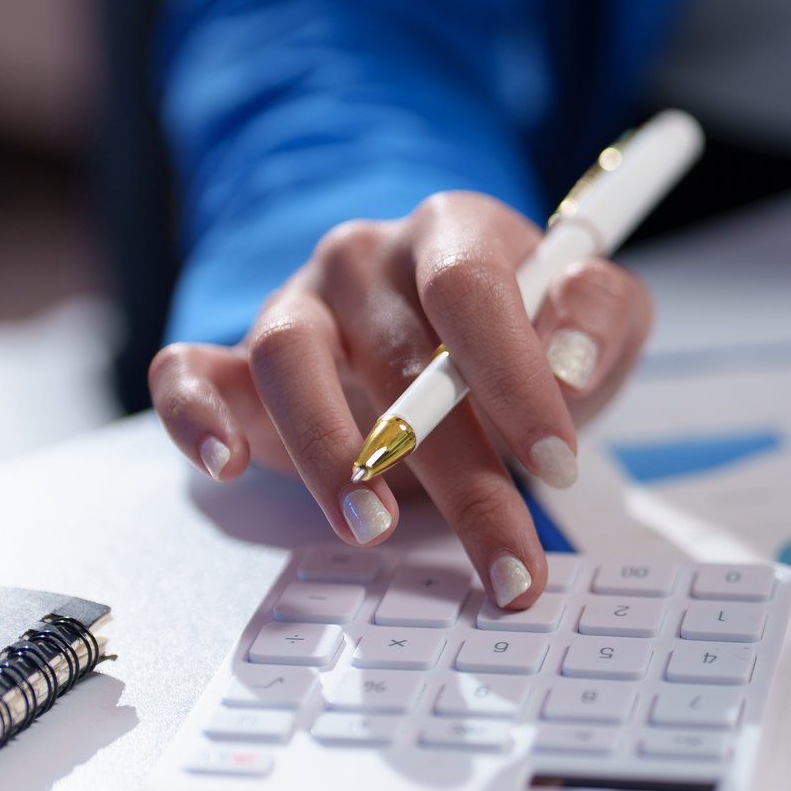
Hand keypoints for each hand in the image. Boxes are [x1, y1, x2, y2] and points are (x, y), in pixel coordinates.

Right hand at [149, 192, 653, 607]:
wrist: (457, 342)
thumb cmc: (527, 334)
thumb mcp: (596, 319)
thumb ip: (602, 318)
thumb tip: (572, 360)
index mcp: (453, 231)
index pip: (470, 287)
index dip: (513, 377)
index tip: (556, 461)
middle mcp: (364, 259)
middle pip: (399, 356)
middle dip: (461, 475)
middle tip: (505, 559)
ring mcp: (295, 305)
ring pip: (287, 360)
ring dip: (331, 451)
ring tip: (376, 525)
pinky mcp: (237, 361)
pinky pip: (188, 372)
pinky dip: (195, 414)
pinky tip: (226, 462)